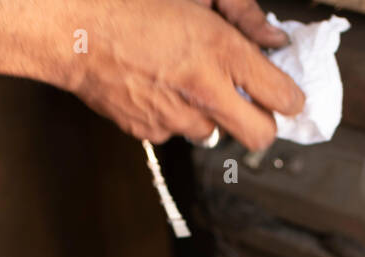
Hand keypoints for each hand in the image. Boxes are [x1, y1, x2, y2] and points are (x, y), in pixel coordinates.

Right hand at [59, 0, 303, 148]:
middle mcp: (204, 90)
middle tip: (254, 103)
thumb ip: (242, 15)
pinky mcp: (150, 132)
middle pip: (261, 136)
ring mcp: (176, 117)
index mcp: (221, 51)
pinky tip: (160, 88)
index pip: (282, 97)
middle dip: (263, 122)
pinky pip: (176, 133)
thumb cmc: (127, 3)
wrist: (72, 28)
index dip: (291, 98)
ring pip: (216, 134)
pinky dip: (175, 116)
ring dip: (212, 114)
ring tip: (190, 83)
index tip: (289, 95)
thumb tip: (271, 37)